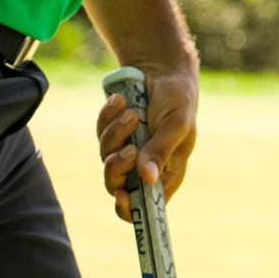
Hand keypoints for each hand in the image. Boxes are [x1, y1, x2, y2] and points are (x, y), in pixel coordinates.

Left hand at [97, 62, 198, 223]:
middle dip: (117, 166)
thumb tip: (147, 179)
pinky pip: (100, 132)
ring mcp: (127, 149)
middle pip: (117, 184)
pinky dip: (108, 116)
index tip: (122, 194)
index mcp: (167, 173)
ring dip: (116, 133)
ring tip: (132, 112)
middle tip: (129, 147)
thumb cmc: (178, 99)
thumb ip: (161, 150)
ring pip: (105, 156)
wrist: (162, 69)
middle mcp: (144, 166)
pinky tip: (120, 101)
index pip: (146, 207)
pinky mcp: (113, 132)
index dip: (130, 208)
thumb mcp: (176, 124)